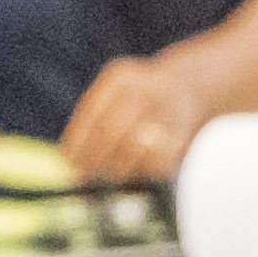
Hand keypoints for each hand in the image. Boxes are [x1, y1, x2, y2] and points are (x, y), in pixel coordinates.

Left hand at [62, 47, 224, 188]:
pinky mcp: (183, 135)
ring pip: (134, 147)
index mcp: (120, 79)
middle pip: (111, 130)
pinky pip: (157, 162)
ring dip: (119, 168)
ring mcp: (167, 110)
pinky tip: (140, 173)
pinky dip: (144, 172)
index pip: (94, 115)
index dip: (79, 142)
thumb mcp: (116, 97)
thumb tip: (66, 161)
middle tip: (84, 177)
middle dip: (95, 159)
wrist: (191, 87)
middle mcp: (145, 89)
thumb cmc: (140, 102)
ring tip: (114, 175)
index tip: (69, 163)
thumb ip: (92, 124)